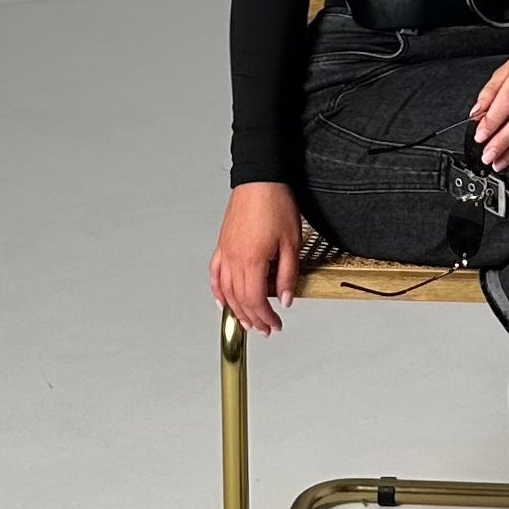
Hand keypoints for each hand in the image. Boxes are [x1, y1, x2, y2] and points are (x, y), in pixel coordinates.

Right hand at [210, 181, 301, 336]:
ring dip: (235, 310)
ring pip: (226, 290)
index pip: (256, 301)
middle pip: (240, 300)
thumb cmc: (275, 204)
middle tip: (264, 329)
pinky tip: (221, 299)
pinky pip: (216, 274)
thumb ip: (287, 274)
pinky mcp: (223, 244)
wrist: (260, 180)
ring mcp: (225, 252)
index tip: (275, 325)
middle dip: (252, 319)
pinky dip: (218, 290)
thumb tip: (285, 298)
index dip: (265, 318)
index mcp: (252, 261)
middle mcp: (234, 259)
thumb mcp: (291, 243)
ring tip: (246, 322)